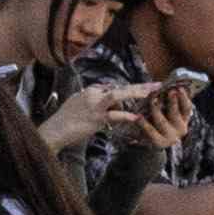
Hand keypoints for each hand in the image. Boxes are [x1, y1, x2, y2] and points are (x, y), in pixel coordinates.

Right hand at [37, 74, 156, 151]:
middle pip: (120, 87)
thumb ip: (91, 97)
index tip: (144, 92)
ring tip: (152, 92)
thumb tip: (103, 93)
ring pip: (118, 95)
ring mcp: (95, 106)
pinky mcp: (96, 119)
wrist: (55, 130)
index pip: (113, 88)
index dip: (129, 92)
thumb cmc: (65, 119)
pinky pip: (114, 115)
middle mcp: (93, 94)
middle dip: (140, 86)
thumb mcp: (77, 103)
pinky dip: (126, 115)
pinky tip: (137, 117)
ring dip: (137, 93)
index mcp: (90, 91)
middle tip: (158, 84)